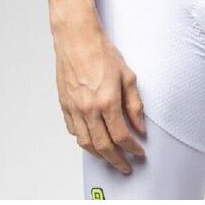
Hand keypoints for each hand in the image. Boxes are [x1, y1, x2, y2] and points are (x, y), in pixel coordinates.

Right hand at [53, 25, 146, 174]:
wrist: (77, 38)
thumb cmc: (101, 52)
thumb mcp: (127, 76)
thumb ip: (135, 105)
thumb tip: (140, 127)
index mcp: (107, 102)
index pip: (122, 136)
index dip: (132, 149)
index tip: (139, 153)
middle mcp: (89, 109)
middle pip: (103, 147)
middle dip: (117, 160)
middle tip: (125, 166)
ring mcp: (74, 109)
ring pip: (86, 143)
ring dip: (99, 155)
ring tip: (110, 158)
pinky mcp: (64, 105)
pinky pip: (73, 131)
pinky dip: (84, 140)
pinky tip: (92, 140)